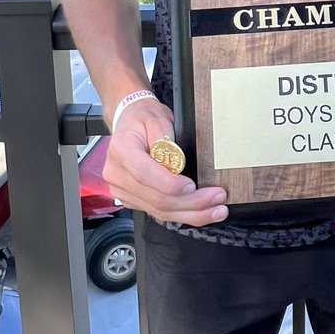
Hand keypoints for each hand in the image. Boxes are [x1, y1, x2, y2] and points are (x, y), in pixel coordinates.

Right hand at [101, 100, 228, 227]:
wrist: (130, 122)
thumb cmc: (144, 119)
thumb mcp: (158, 119)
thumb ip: (165, 139)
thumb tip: (176, 164)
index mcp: (122, 150)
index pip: (143, 173)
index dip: (169, 184)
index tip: (192, 186)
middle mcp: (117, 174)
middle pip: (155, 198)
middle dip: (190, 202)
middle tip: (216, 198)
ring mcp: (122, 190)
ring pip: (159, 210)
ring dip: (190, 213)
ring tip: (215, 210)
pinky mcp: (132, 199)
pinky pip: (158, 212)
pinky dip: (181, 214)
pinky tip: (200, 212)